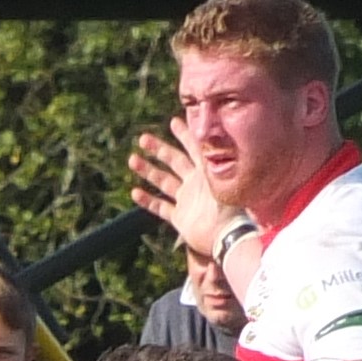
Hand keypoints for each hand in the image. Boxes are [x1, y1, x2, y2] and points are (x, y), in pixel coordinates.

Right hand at [126, 122, 233, 258]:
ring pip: (163, 182)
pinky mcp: (180, 218)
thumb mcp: (220, 183)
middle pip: (174, 162)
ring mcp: (187, 201)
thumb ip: (212, 164)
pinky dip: (148, 200)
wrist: (226, 238)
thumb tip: (206, 140)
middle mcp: (195, 185)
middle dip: (159, 149)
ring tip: (132, 160)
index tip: (174, 121)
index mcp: (206, 174)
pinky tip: (135, 192)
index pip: (193, 149)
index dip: (184, 135)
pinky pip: (161, 207)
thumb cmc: (228, 212)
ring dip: (148, 171)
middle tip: (143, 138)